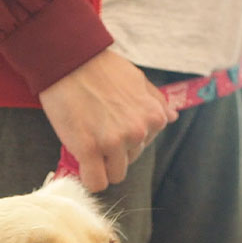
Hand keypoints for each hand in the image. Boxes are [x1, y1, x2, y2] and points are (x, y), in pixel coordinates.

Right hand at [38, 49, 177, 191]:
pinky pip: (95, 183)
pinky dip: (88, 178)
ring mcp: (113, 142)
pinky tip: (81, 163)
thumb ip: (155, 101)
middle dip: (113, 152)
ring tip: (87, 142)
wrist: (69, 60)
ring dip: (100, 165)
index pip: (144, 146)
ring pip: (113, 175)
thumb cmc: (101, 68)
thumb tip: (172, 116)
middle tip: (95, 131)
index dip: (125, 139)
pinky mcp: (89, 149)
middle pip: (128, 162)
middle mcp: (137, 132)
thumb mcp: (137, 80)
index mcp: (153, 117)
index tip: (110, 126)